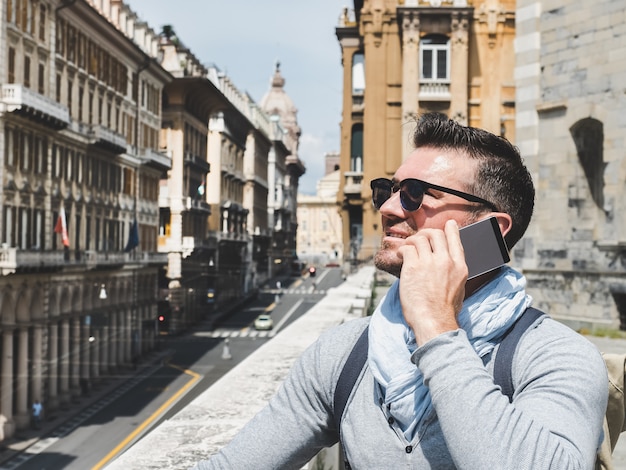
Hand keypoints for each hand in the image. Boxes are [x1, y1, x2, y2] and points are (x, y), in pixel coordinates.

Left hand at [397, 219, 467, 344]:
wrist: (434, 321)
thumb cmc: (445, 311)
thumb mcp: (459, 287)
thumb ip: (454, 271)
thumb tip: (449, 264)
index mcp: (459, 266)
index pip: (455, 239)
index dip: (451, 229)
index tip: (448, 224)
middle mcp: (445, 261)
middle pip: (435, 234)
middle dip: (426, 233)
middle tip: (419, 238)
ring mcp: (429, 263)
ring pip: (419, 238)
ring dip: (412, 241)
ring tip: (408, 248)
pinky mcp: (412, 267)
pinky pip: (406, 249)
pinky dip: (402, 250)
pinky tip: (401, 256)